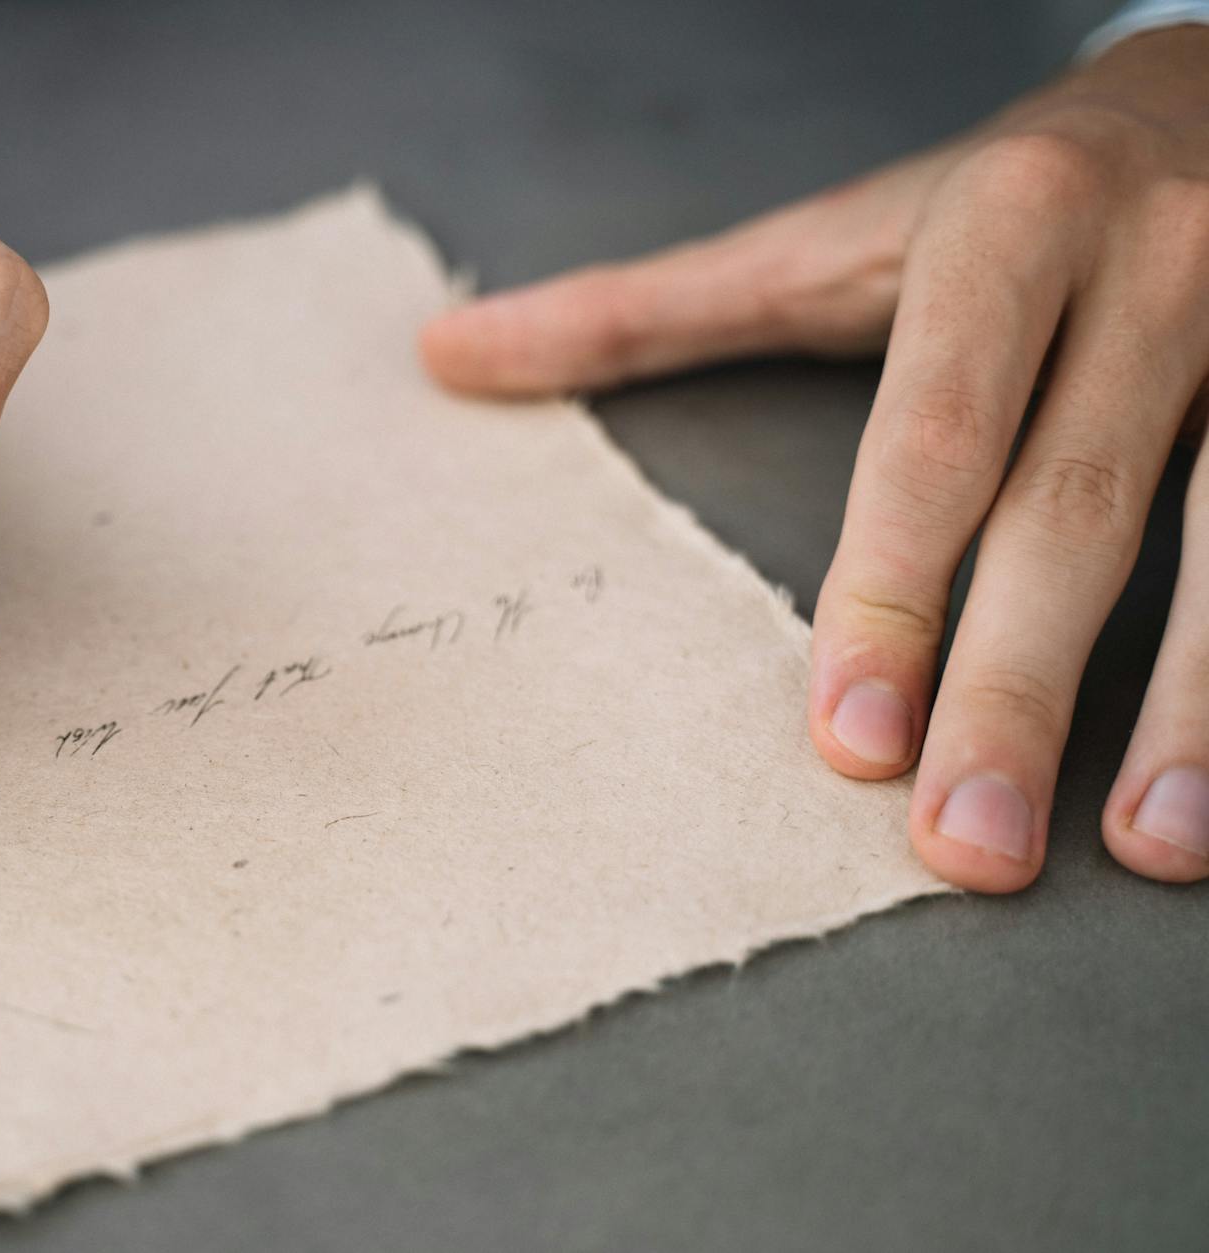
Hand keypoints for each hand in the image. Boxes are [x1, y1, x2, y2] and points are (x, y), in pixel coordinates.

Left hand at [420, 28, 1208, 889]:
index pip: (938, 433)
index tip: (850, 737)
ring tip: (1140, 849)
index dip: (893, 587)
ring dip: (1195, 707)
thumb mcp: (823, 236)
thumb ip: (643, 310)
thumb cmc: (992, 197)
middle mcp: (1159, 265)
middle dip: (1019, 687)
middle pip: (1077, 505)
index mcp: (1005, 229)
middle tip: (960, 847)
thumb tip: (443, 355)